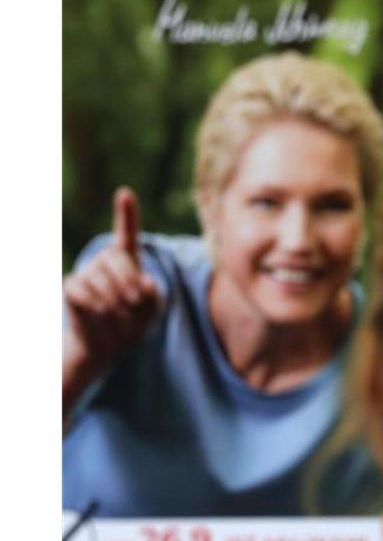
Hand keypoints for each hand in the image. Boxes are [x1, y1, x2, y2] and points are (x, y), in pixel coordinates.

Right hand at [63, 187, 159, 381]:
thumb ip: (154, 296)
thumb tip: (147, 282)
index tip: (124, 193)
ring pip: (99, 275)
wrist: (106, 346)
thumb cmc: (133, 323)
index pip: (127, 233)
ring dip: (114, 298)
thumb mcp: (152, 311)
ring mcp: (86, 272)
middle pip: (117, 258)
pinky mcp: (71, 287)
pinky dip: (94, 303)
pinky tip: (99, 313)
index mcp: (128, 260)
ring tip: (120, 315)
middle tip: (134, 302)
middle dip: (129, 282)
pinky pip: (81, 288)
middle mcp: (105, 261)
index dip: (126, 214)